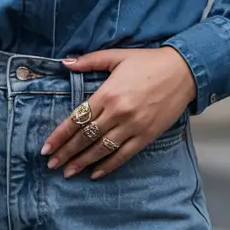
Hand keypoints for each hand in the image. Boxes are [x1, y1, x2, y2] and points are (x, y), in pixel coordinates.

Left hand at [42, 47, 196, 179]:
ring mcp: (133, 126)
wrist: (183, 71)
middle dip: (66, 153)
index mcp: (107, 94)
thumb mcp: (117, 56)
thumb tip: (64, 63)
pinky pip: (124, 155)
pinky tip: (95, 173)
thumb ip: (89, 61)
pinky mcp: (147, 136)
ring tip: (68, 172)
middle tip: (51, 165)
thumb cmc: (148, 62)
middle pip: (86, 138)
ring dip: (83, 162)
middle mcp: (118, 113)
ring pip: (102, 149)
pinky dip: (108, 166)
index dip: (60, 136)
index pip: (77, 119)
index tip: (46, 148)